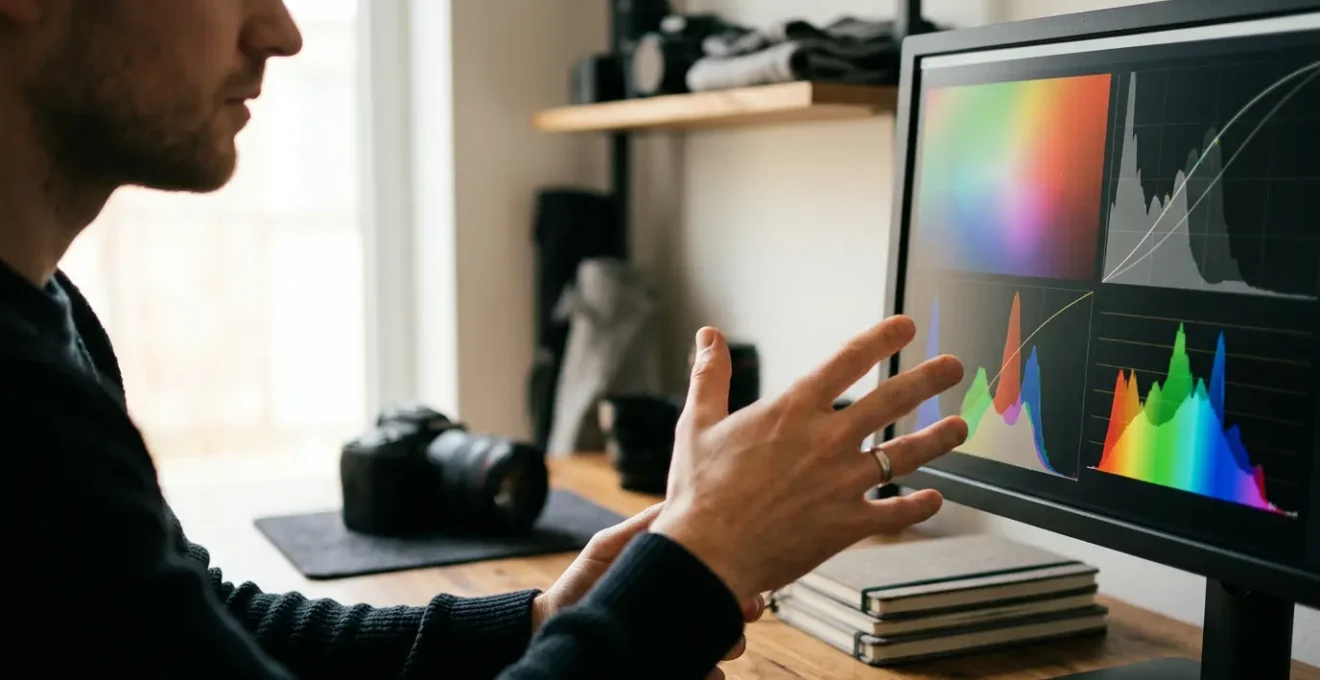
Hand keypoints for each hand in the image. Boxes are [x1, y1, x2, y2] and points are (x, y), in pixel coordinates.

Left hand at [532, 503, 764, 667]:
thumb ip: (644, 525)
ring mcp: (678, 643)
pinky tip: (704, 670)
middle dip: (744, 610)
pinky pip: (705, 676)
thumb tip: (678, 499)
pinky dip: (710, 675)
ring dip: (730, 644)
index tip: (750, 578)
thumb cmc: (584, 580)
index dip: (743, 577)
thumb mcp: (610, 546)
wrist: (555, 624)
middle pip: (733, 611)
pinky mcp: (670, 667)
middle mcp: (683, 612)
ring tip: (720, 643)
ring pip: (724, 647)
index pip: (722, 575)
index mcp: (678, 579)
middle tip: (744, 610)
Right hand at [651, 317, 967, 601]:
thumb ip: (710, 377)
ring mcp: (842, 483)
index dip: (881, 339)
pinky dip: (919, 506)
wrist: (707, 554)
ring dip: (938, 438)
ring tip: (960, 427)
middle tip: (953, 366)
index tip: (906, 327)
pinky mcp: (848, 524)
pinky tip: (935, 498)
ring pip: (905, 454)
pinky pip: (896, 513)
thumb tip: (707, 335)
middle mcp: (826, 440)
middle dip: (928, 379)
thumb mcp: (698, 423)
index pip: (847, 361)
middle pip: (891, 401)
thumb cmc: (699, 491)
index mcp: (792, 410)